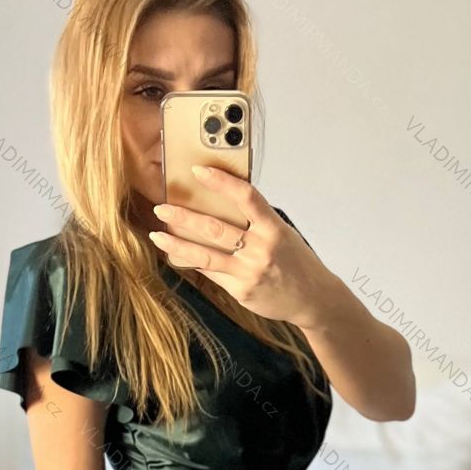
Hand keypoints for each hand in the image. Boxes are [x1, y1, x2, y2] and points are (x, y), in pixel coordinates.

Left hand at [148, 166, 333, 329]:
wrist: (312, 299)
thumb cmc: (295, 262)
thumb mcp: (282, 234)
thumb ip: (256, 222)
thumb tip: (222, 206)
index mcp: (274, 228)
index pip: (246, 197)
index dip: (221, 182)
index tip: (199, 171)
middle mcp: (261, 248)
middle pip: (215, 228)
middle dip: (184, 217)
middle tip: (162, 207)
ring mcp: (249, 271)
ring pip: (206, 254)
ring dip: (177, 243)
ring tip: (158, 234)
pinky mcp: (242, 290)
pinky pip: (211, 273)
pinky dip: (192, 262)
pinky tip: (176, 255)